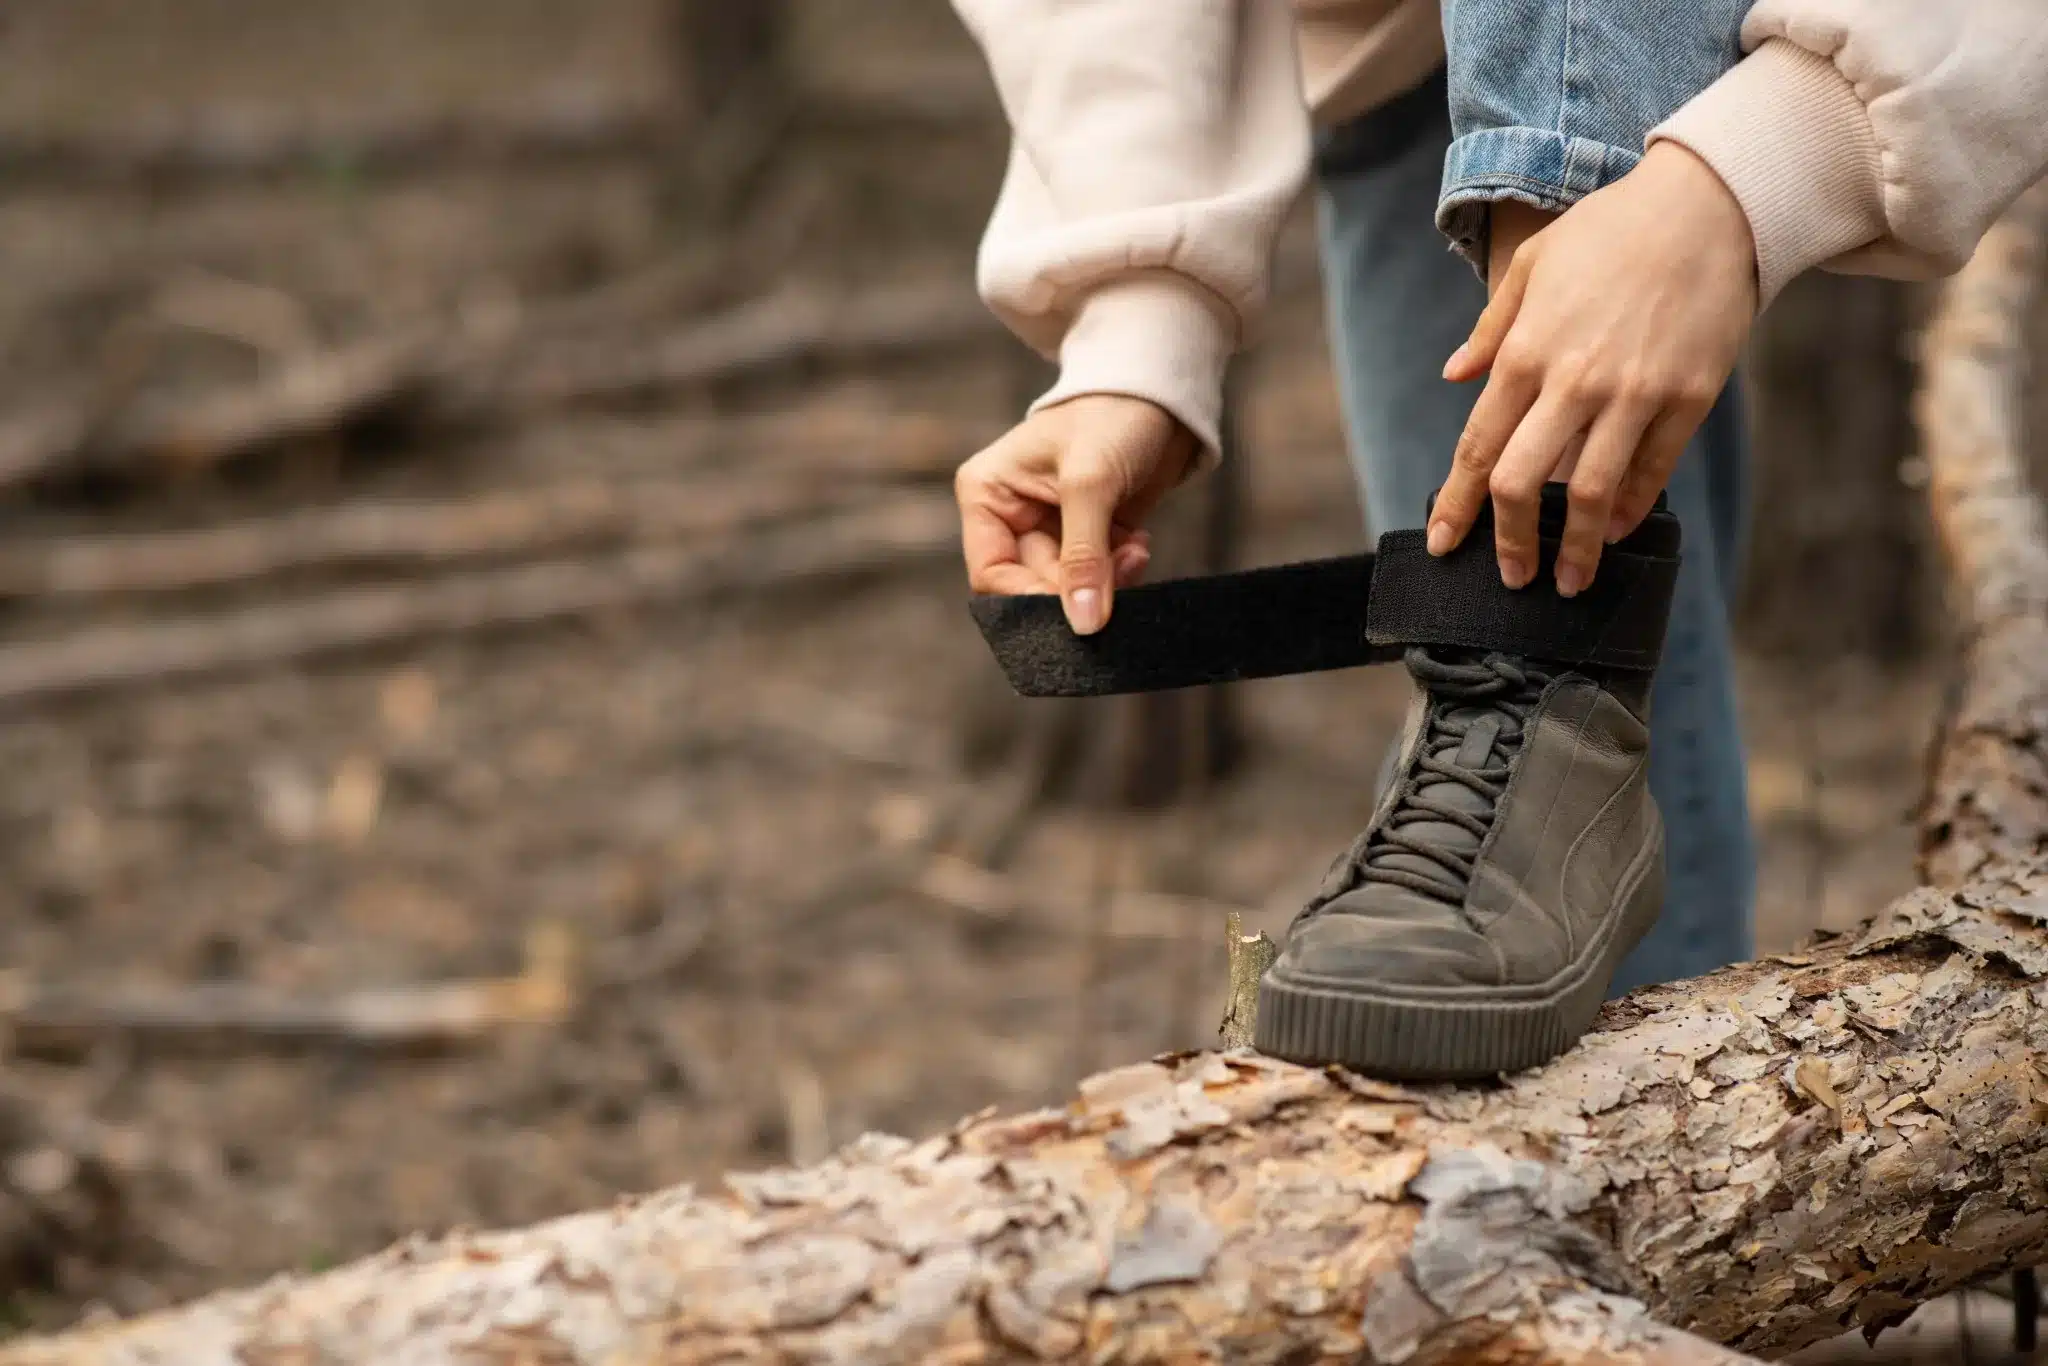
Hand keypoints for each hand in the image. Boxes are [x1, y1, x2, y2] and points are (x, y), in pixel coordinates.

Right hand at [954, 393, 1196, 632]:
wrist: (1162, 395)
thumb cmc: (1112, 416)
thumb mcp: (1091, 483)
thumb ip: (1084, 557)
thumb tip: (1083, 623)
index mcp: (987, 495)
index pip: (991, 573)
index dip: (1028, 599)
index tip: (1075, 611)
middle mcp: (1011, 517)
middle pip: (1032, 587)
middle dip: (1078, 588)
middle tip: (1118, 572)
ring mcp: (1050, 530)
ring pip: (1068, 590)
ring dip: (1106, 581)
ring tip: (1133, 551)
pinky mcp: (1088, 538)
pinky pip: (1096, 580)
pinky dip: (1120, 572)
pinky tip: (1137, 544)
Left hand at [1431, 141, 1756, 594]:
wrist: (1708, 205)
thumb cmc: (1612, 230)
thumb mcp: (1532, 264)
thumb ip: (1492, 329)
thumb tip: (1454, 376)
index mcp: (1526, 350)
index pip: (1479, 447)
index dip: (1458, 505)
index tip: (1445, 543)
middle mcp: (1574, 380)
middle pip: (1524, 483)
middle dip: (1510, 541)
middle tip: (1510, 576)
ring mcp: (1634, 393)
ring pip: (1592, 493)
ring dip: (1576, 547)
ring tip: (1569, 581)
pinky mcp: (1687, 397)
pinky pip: (1652, 470)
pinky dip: (1630, 509)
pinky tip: (1617, 531)